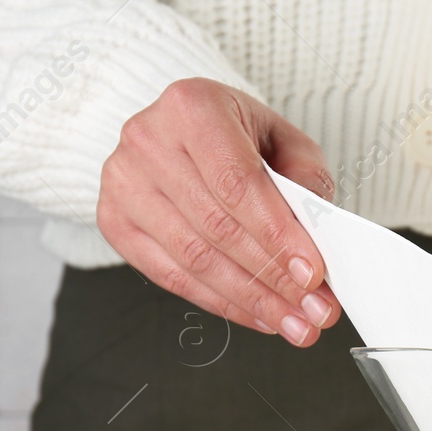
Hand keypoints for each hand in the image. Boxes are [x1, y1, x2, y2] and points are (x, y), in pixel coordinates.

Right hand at [98, 78, 339, 346]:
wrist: (179, 131)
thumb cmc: (232, 134)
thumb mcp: (281, 139)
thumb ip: (305, 180)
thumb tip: (318, 238)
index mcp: (192, 107)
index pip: (238, 183)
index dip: (277, 235)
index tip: (312, 274)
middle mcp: (148, 141)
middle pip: (216, 227)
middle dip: (272, 277)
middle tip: (313, 309)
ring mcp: (123, 183)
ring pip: (193, 259)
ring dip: (250, 300)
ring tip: (292, 321)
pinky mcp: (114, 221)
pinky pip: (171, 276)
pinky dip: (220, 302)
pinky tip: (256, 314)